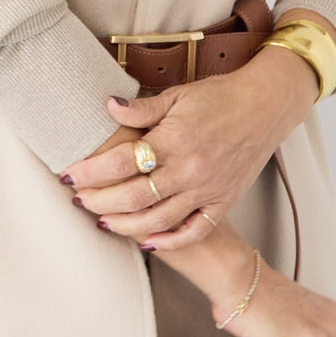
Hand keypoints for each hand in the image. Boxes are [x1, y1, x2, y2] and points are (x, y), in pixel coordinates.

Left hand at [58, 43, 319, 252]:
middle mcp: (189, 169)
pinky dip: (169, 240)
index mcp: (174, 139)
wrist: (265, 105)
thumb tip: (108, 107)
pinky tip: (148, 241)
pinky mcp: (223, 201)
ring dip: (125, 225)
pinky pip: (193, 230)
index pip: (121, 162)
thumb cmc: (220, 97)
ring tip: (102, 220)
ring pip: (158, 219)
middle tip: (78, 200)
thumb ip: (141, 108)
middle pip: (134, 197)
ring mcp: (207, 189)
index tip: (70, 174)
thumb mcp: (177, 95)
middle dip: (99, 201)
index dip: (90, 171)